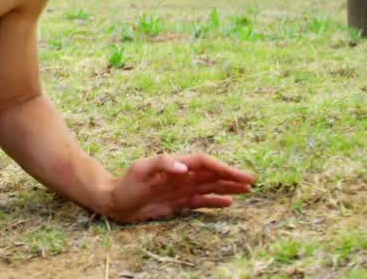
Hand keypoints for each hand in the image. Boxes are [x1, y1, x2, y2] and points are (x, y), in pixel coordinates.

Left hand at [103, 153, 253, 222]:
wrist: (114, 200)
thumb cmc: (127, 183)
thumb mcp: (141, 170)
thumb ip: (162, 164)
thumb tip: (184, 166)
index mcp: (176, 165)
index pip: (205, 164)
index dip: (223, 168)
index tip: (240, 175)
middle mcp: (182, 175)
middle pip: (211, 174)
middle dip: (231, 176)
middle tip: (252, 181)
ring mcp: (181, 189)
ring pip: (209, 187)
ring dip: (227, 187)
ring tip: (246, 190)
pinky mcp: (177, 202)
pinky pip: (200, 201)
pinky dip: (214, 202)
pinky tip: (228, 202)